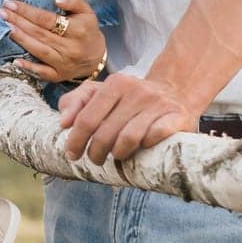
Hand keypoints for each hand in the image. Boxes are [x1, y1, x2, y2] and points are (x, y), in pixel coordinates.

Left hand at [0, 0, 103, 82]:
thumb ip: (73, 0)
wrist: (95, 57)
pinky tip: (15, 60)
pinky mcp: (58, 75)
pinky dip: (28, 67)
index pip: (48, 19)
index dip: (28, 11)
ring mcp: (64, 63)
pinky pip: (42, 73)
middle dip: (18, 22)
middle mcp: (71, 48)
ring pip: (39, 51)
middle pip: (40, 33)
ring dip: (20, 39)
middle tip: (0, 13)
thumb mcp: (86, 11)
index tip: (10, 3)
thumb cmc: (87, 29)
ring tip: (5, 28)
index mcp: (78, 30)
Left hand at [57, 73, 199, 164]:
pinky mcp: (177, 117)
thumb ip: (75, 102)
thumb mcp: (100, 92)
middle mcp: (137, 91)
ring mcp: (159, 103)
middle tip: (95, 159)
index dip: (76, 141)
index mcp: (116, 83)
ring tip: (116, 156)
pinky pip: (154, 137)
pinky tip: (141, 149)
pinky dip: (144, 147)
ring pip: (128, 139)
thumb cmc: (129, 98)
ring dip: (118, 154)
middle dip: (95, 152)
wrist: (176, 90)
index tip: (72, 155)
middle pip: (105, 133)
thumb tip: (63, 123)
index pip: (87, 118)